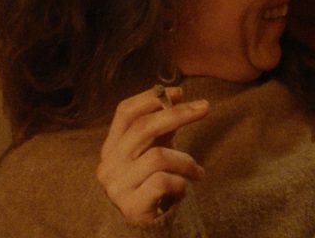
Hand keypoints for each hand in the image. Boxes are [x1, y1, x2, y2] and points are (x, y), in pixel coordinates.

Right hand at [96, 86, 209, 223]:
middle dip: (178, 113)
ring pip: (158, 156)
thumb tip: (175, 95)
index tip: (180, 92)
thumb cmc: (154, 183)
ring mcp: (117, 187)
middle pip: (143, 128)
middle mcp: (109, 165)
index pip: (125, 112)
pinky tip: (185, 188)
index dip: (151, 97)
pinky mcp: (132, 206)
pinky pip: (164, 181)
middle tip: (205, 107)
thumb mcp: (154, 150)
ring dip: (185, 160)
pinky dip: (181, 182)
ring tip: (196, 171)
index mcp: (112, 147)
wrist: (150, 229)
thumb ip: (161, 127)